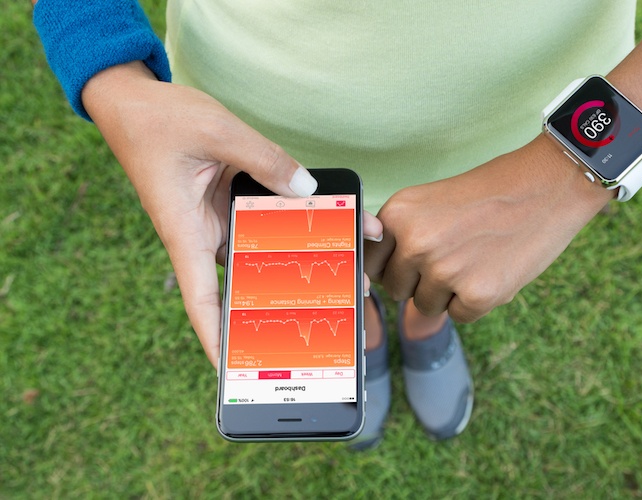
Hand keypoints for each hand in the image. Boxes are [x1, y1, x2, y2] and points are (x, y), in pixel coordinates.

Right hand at [82, 62, 382, 365]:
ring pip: (259, 254)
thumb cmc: (157, 120)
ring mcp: (215, 222)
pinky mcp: (224, 205)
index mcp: (185, 232)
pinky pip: (262, 224)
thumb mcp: (218, 131)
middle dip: (281, 306)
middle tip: (329, 318)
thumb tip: (308, 190)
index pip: (202, 300)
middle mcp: (201, 235)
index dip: (217, 340)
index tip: (235, 373)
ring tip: (344, 275)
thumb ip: (266, 160)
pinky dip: (292, 229)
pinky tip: (329, 226)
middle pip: (242, 284)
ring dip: (296, 265)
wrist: (132, 101)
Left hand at [365, 135, 612, 322]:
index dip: (391, 266)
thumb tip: (376, 283)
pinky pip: (459, 316)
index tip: (408, 263)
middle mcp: (415, 243)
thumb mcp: (431, 204)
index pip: (370, 263)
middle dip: (419, 280)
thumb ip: (401, 239)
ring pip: (425, 306)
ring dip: (448, 292)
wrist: (547, 186)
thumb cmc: (490, 193)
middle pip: (396, 289)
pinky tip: (494, 269)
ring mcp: (445, 271)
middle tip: (454, 253)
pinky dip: (476, 301)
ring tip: (476, 257)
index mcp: (398, 214)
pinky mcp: (478, 294)